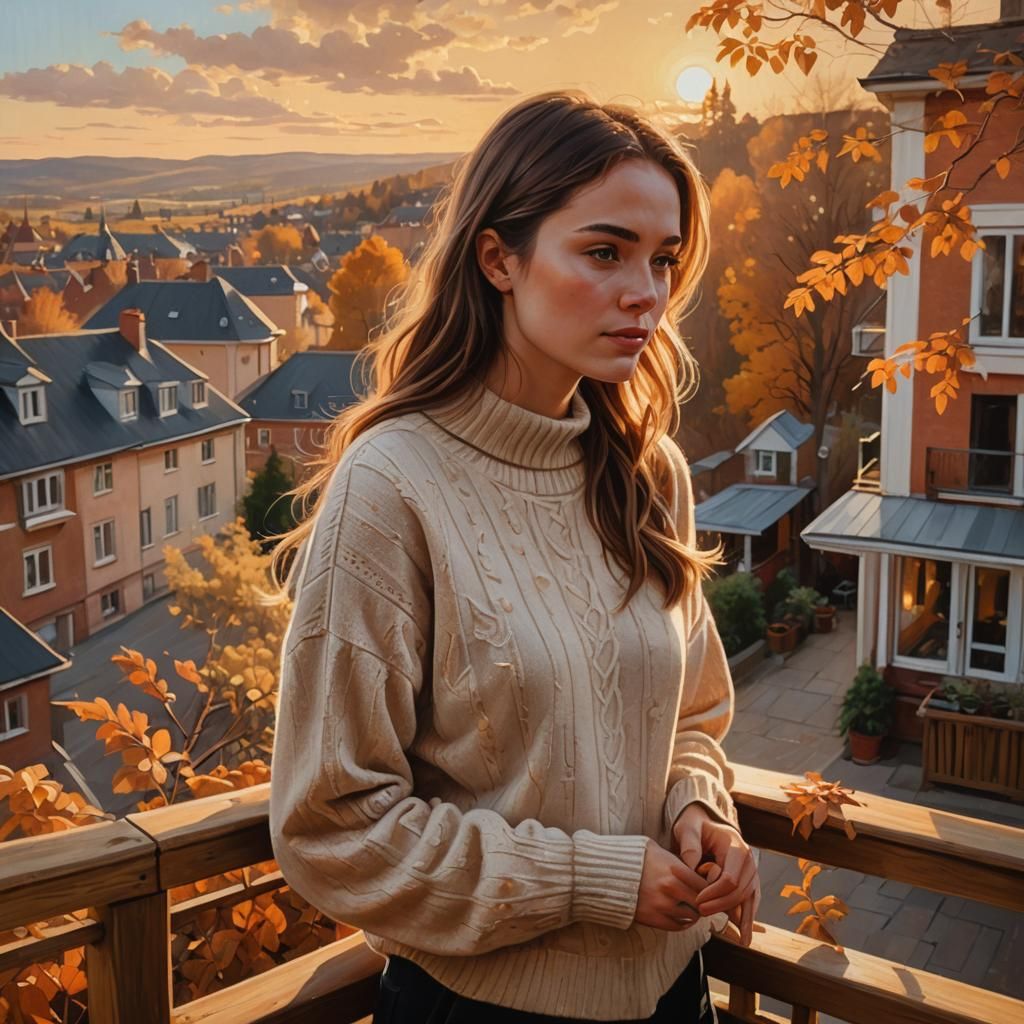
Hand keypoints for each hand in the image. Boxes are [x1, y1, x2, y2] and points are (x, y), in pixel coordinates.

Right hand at [633, 839, 710, 931]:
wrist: (608, 871)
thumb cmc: (634, 857)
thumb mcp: (659, 850)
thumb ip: (678, 861)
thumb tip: (695, 866)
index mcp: (675, 870)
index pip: (705, 885)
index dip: (709, 889)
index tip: (707, 889)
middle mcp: (671, 889)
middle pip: (700, 903)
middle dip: (702, 903)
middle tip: (701, 902)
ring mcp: (662, 905)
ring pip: (690, 917)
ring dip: (692, 914)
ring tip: (689, 908)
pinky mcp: (652, 918)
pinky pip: (676, 927)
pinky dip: (681, 923)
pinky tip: (680, 917)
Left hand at [673, 803, 759, 945]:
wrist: (703, 825)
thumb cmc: (693, 826)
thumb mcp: (687, 828)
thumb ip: (689, 843)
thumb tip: (692, 866)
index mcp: (735, 845)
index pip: (731, 877)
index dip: (715, 893)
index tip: (698, 900)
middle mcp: (748, 858)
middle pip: (741, 890)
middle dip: (723, 905)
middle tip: (702, 912)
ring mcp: (751, 870)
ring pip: (749, 898)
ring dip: (743, 919)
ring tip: (742, 941)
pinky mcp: (749, 879)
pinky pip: (752, 900)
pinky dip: (749, 917)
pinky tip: (747, 935)